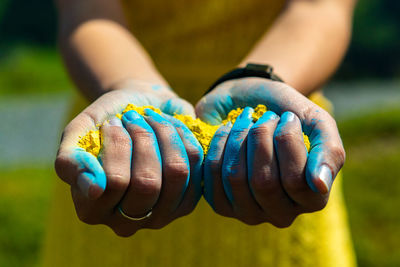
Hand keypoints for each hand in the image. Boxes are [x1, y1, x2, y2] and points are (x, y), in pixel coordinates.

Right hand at [55, 80, 202, 235]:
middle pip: (148, 182)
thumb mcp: (78, 132)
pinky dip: (182, 135)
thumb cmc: (105, 121)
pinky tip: (168, 127)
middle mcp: (126, 222)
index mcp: (92, 210)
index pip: (115, 181)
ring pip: (176, 172)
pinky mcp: (187, 202)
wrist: (137, 111)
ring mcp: (160, 216)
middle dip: (142, 137)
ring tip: (151, 118)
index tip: (112, 122)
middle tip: (133, 118)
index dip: (117, 143)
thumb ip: (71, 161)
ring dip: (163, 133)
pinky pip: (195, 163)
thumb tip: (94, 189)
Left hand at [195, 77, 344, 226]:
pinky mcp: (222, 204)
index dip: (288, 143)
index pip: (297, 181)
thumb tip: (319, 185)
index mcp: (311, 199)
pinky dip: (219, 145)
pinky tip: (228, 130)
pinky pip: (213, 176)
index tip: (287, 117)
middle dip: (261, 138)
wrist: (251, 101)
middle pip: (264, 182)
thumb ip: (329, 151)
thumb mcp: (316, 123)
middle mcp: (281, 213)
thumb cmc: (288, 113)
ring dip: (239, 139)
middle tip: (265, 116)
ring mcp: (249, 212)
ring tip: (246, 118)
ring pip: (236, 179)